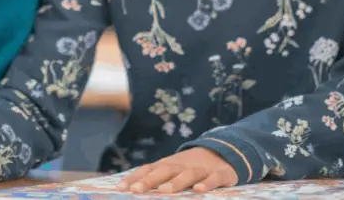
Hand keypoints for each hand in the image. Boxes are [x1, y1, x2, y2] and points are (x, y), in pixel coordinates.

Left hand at [116, 147, 238, 193]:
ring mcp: (201, 169)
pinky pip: (213, 179)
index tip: (120, 189)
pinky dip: (206, 184)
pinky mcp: (219, 175)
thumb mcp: (172, 170)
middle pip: (164, 171)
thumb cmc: (190, 167)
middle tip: (135, 191)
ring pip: (187, 175)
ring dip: (175, 182)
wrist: (223, 152)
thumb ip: (155, 177)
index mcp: (168, 165)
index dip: (134, 179)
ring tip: (164, 191)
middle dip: (149, 181)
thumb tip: (131, 188)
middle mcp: (182, 166)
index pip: (148, 170)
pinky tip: (199, 190)